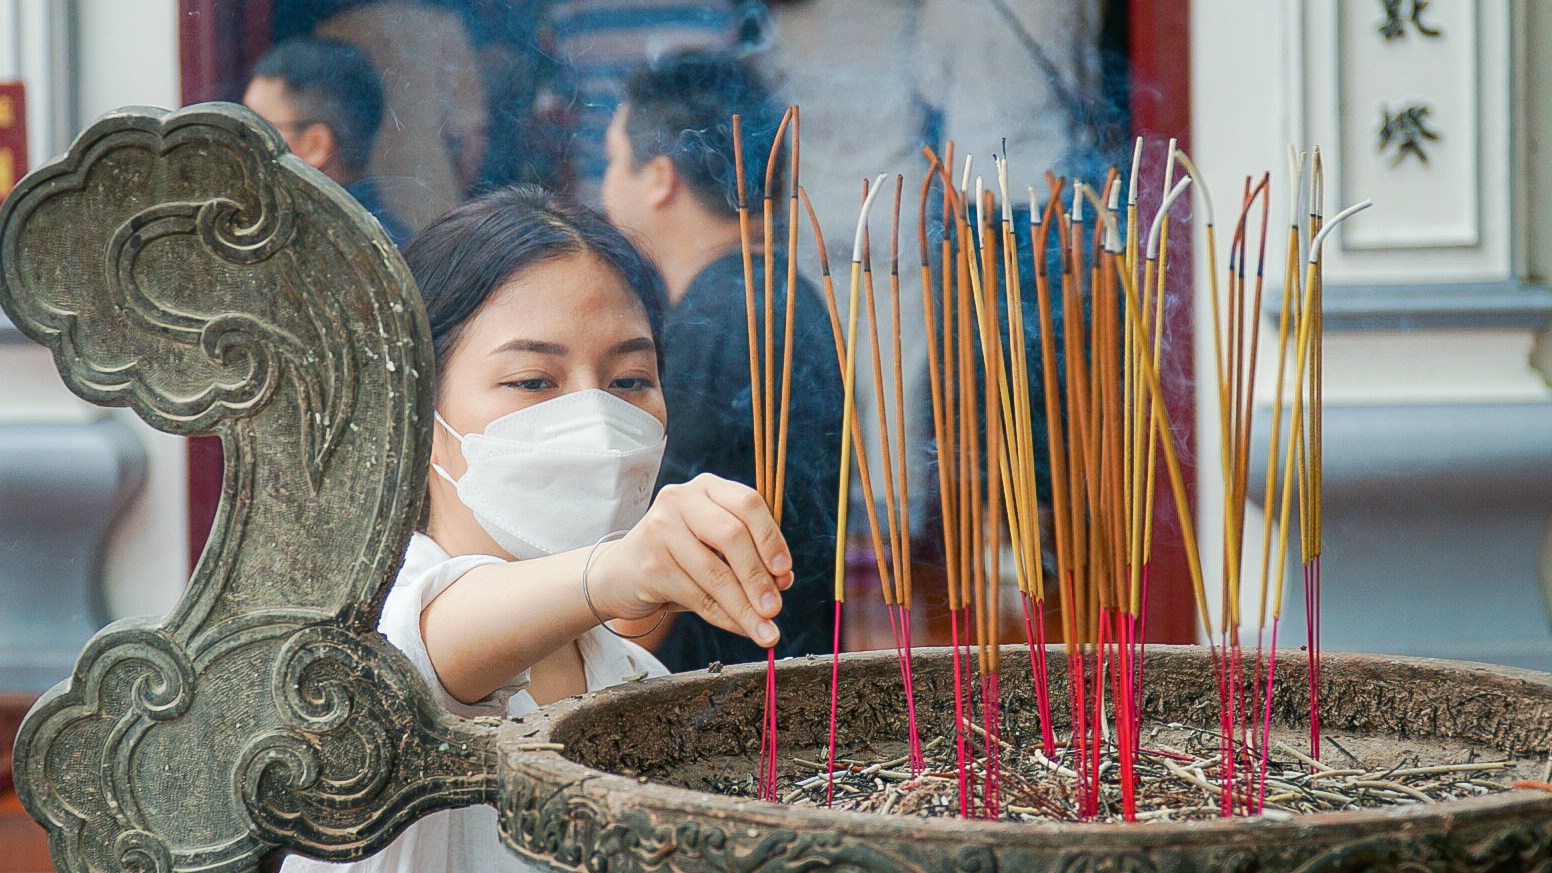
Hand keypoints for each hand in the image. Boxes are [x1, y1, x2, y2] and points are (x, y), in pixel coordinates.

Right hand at [587, 473, 793, 646]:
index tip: (785, 572)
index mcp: (707, 487)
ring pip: (715, 574)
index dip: (771, 539)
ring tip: (764, 630)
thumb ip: (750, 556)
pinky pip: (697, 596)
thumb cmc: (680, 556)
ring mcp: (661, 529)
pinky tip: (739, 627)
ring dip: (744, 607)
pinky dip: (723, 617)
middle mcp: (681, 500)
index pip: (748, 503)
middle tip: (776, 609)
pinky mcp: (650, 564)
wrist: (620, 573)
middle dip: (758, 578)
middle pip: (732, 536)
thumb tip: (782, 582)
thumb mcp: (716, 545)